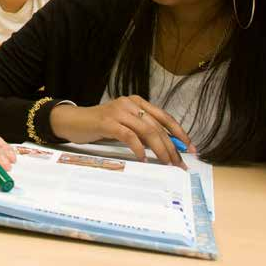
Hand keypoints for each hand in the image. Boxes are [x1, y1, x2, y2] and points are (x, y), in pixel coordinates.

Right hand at [49, 96, 194, 167]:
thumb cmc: (101, 126)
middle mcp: (129, 103)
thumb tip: (167, 148)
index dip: (179, 133)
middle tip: (179, 163)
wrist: (74, 122)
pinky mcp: (107, 122)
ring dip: (160, 149)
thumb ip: (142, 131)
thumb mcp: (125, 125)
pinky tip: (143, 159)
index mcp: (137, 102)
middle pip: (157, 125)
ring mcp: (118, 111)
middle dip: (171, 146)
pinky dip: (138, 148)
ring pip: (146, 130)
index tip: (190, 148)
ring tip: (166, 163)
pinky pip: (128, 135)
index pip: (164, 117)